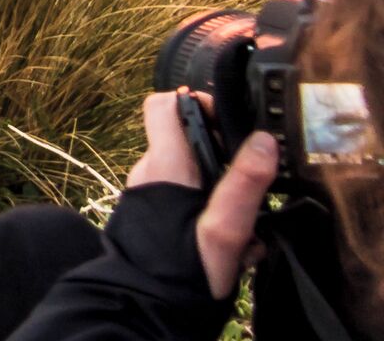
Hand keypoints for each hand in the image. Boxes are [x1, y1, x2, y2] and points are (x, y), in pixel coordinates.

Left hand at [127, 89, 282, 295]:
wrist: (146, 306)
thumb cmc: (183, 269)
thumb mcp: (225, 229)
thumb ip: (244, 184)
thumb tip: (264, 141)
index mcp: (165, 165)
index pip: (163, 104)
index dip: (195, 103)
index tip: (227, 125)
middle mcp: (149, 171)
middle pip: (186, 142)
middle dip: (221, 159)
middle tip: (248, 187)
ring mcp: (147, 193)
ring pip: (190, 175)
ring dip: (218, 192)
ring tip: (243, 226)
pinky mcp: (150, 214)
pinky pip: (182, 199)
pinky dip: (206, 211)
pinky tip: (228, 243)